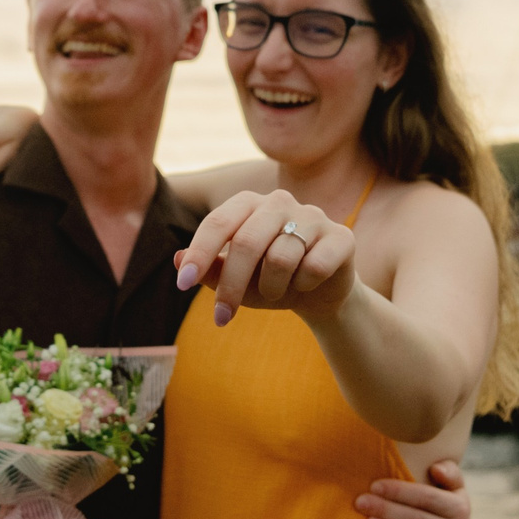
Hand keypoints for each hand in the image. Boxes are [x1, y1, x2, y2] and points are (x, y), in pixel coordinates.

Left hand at [176, 190, 358, 327]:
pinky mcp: (341, 236)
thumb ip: (209, 270)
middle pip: (247, 242)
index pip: (219, 222)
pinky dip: (303, 286)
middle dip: (231, 286)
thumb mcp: (235, 280)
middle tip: (221, 317)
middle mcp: (279, 201)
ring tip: (275, 293)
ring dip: (271, 289)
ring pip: (280, 258)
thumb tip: (178, 260)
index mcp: (249, 203)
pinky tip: (307, 284)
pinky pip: (314, 267)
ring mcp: (313, 215)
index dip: (199, 253)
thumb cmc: (269, 280)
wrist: (319, 293)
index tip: (183, 285)